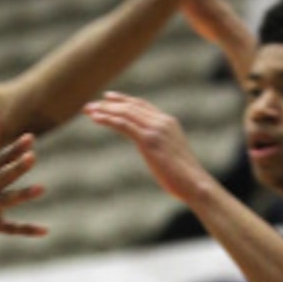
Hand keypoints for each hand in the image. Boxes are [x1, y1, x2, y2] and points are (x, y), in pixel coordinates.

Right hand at [0, 114, 45, 246]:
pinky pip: (7, 229)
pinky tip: (44, 230)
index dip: (14, 149)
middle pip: (0, 177)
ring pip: (4, 202)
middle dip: (15, 168)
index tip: (30, 138)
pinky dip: (25, 230)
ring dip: (20, 195)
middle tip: (31, 157)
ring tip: (40, 188)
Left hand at [83, 91, 211, 202]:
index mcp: (168, 122)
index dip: (124, 100)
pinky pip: (124, 124)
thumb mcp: (170, 155)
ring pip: (125, 113)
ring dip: (104, 110)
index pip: (142, 105)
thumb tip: (154, 151)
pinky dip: (108, 119)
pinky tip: (96, 119)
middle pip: (131, 106)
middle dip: (109, 104)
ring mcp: (156, 129)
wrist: (194, 183)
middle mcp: (162, 121)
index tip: (107, 98)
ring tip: (88, 110)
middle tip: (91, 105)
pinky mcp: (149, 140)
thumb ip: (160, 147)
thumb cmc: (183, 177)